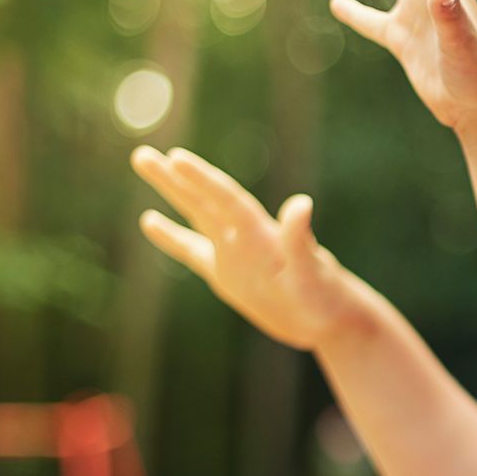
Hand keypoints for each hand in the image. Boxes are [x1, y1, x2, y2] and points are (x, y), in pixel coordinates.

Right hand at [132, 146, 368, 350]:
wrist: (334, 321)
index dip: (202, 181)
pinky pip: (193, 251)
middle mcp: (244, 237)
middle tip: (142, 154)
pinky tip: (149, 221)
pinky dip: (172, 237)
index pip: (228, 201)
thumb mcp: (313, 274)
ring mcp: (234, 253)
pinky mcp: (228, 275)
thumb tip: (302, 202)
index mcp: (262, 234)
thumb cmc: (328, 299)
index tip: (175, 158)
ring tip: (144, 160)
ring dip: (171, 191)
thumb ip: (301, 241)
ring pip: (196, 215)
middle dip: (175, 179)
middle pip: (205, 200)